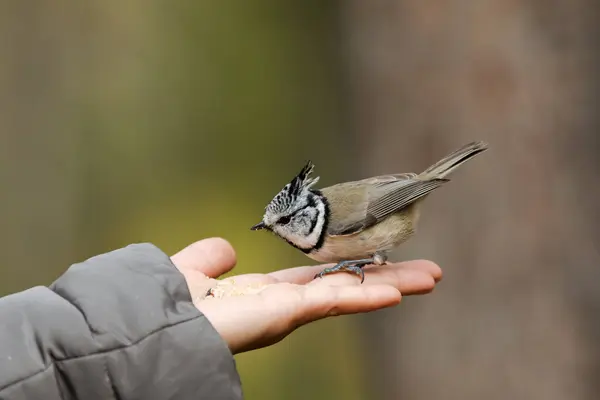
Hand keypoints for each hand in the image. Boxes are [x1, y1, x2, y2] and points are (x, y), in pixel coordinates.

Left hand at [171, 238, 441, 353]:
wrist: (153, 324)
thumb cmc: (167, 303)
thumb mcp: (194, 270)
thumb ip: (210, 258)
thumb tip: (226, 249)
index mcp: (268, 292)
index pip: (321, 279)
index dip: (350, 269)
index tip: (379, 261)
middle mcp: (287, 304)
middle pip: (348, 286)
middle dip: (388, 278)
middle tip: (428, 272)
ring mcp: (291, 311)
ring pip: (352, 294)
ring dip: (392, 285)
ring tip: (431, 277)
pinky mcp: (288, 313)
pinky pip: (334, 300)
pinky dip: (367, 297)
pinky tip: (398, 290)